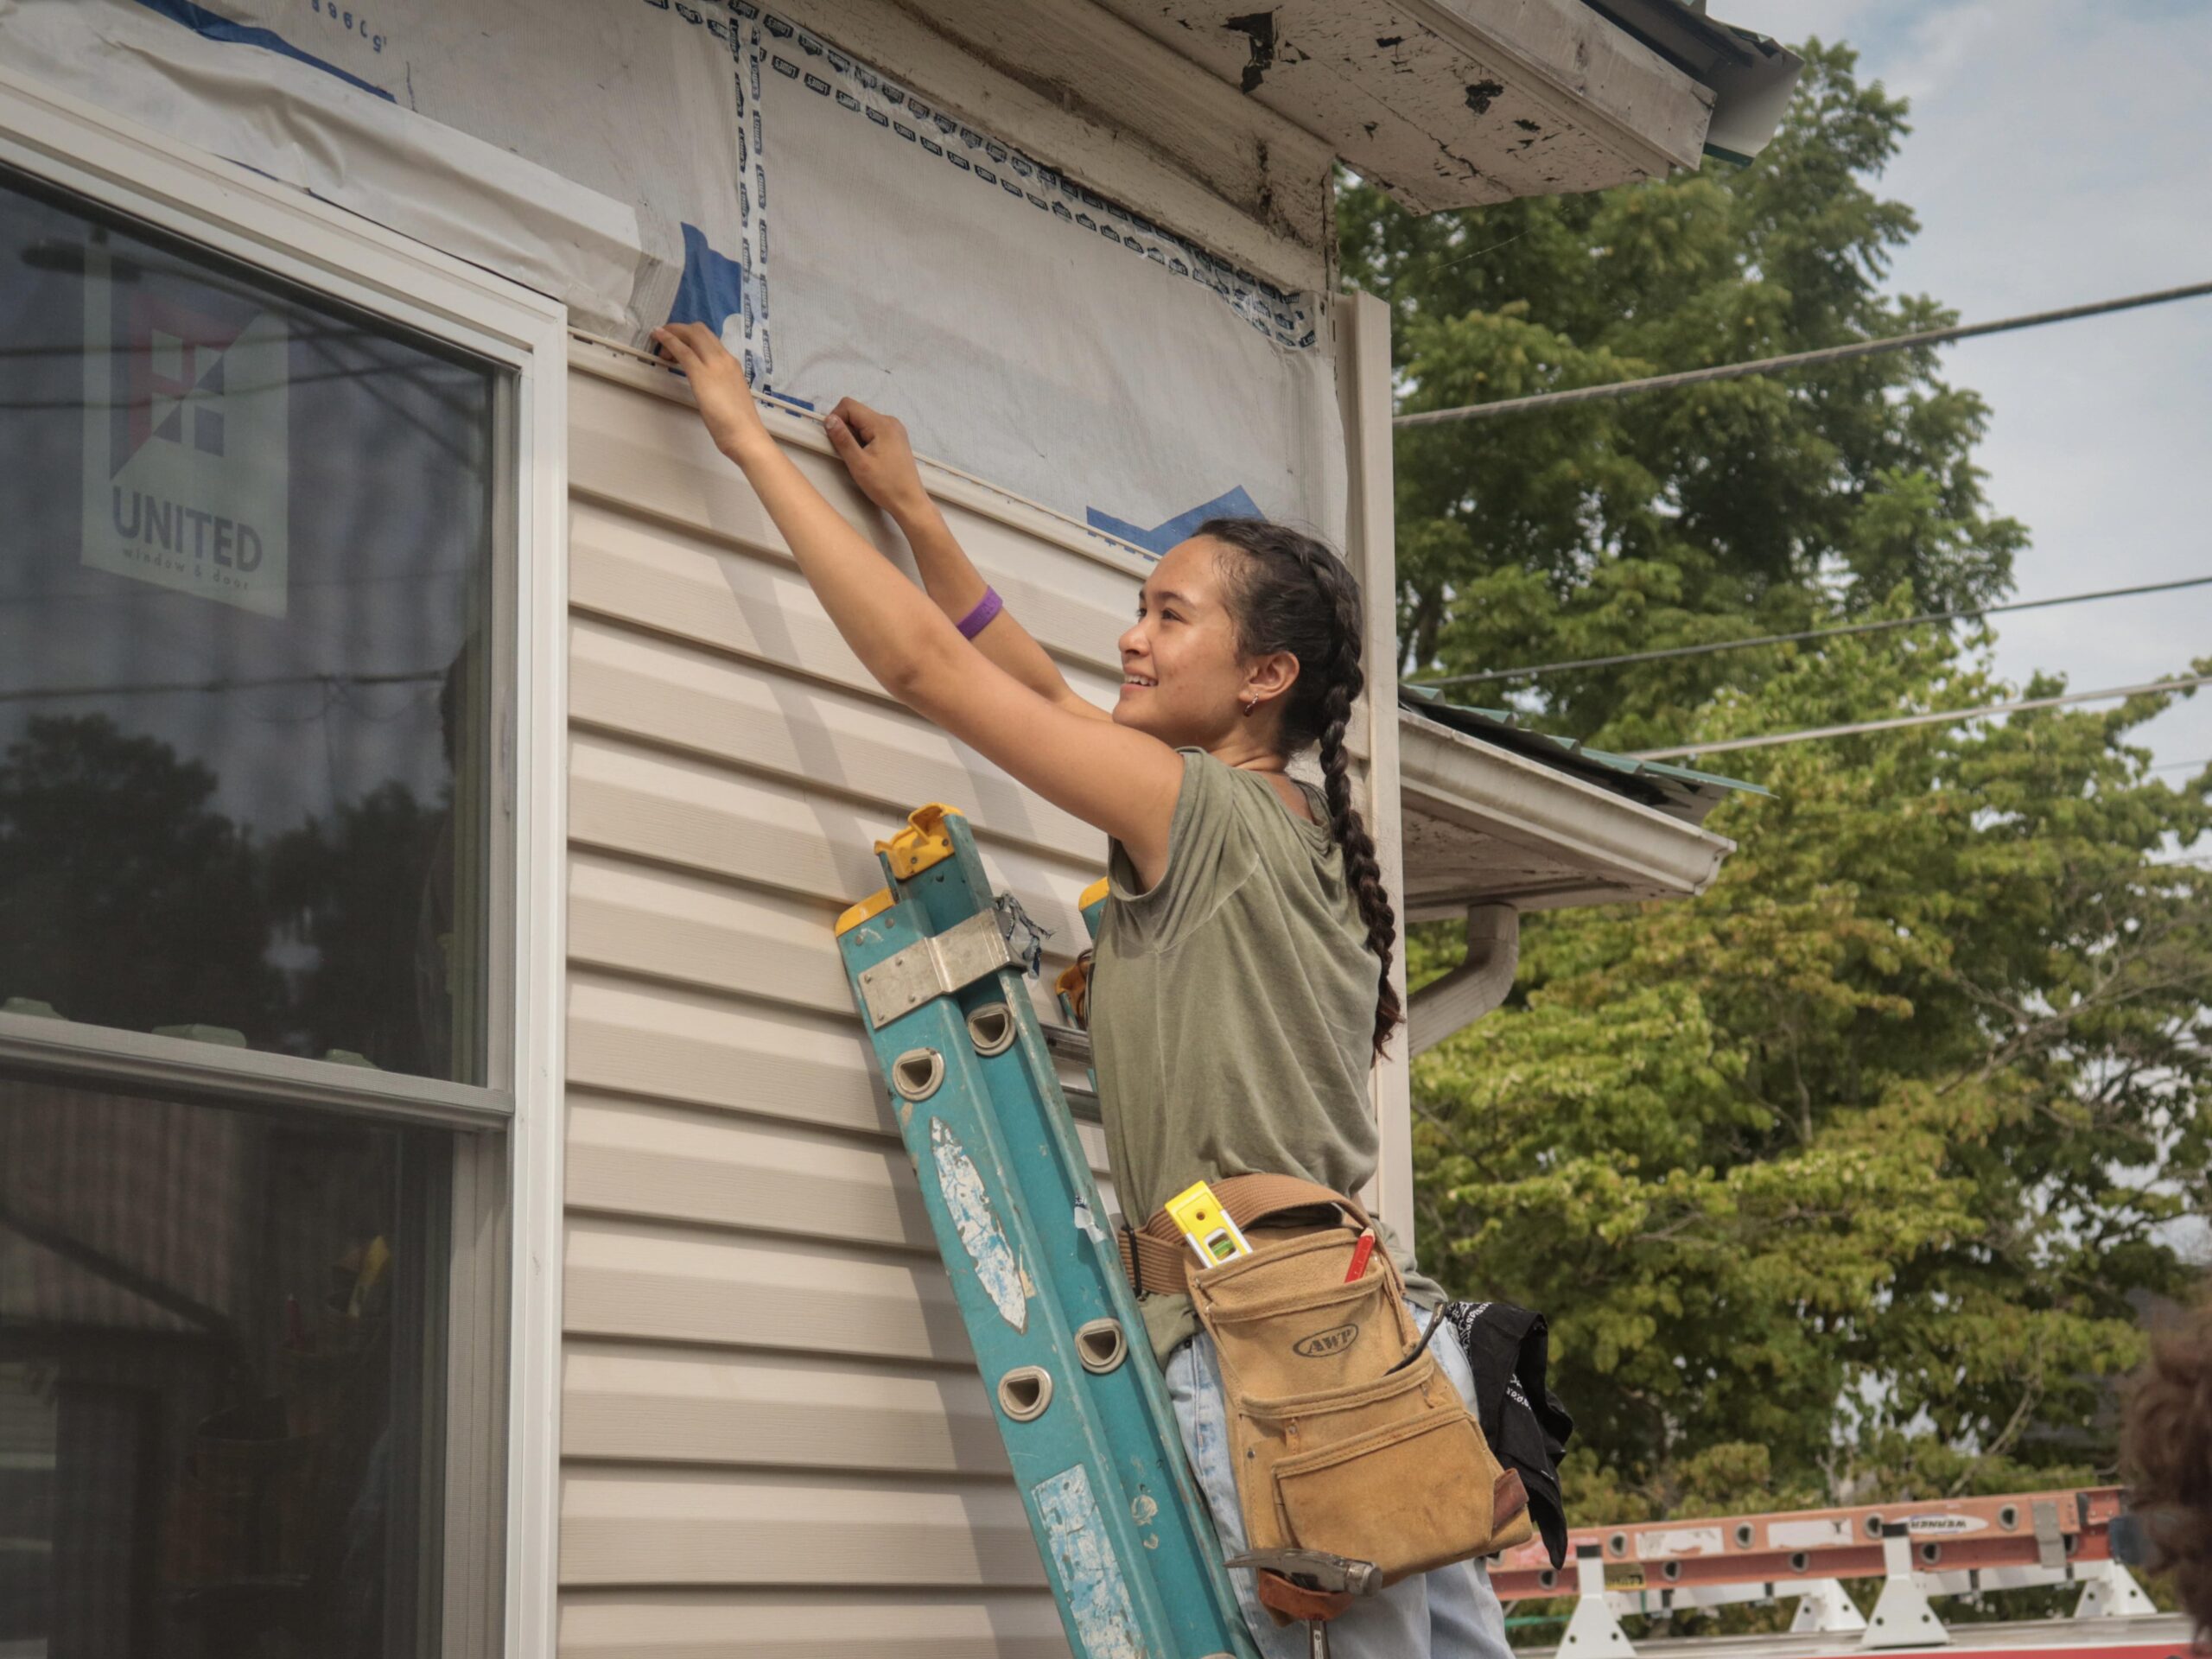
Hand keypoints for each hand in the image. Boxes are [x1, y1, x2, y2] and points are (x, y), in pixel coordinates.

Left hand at [651, 323, 767, 458]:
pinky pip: (682, 350)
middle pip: (699, 330)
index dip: (691, 336)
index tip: (679, 346)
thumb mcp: (729, 395)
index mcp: (732, 364)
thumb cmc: (739, 424)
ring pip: (691, 334)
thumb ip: (719, 385)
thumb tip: (709, 387)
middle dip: (679, 330)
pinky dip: (668, 340)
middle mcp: (724, 358)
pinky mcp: (701, 374)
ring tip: (661, 347)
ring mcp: (713, 364)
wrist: (745, 434)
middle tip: (666, 342)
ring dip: (673, 334)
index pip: (710, 339)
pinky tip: (658, 338)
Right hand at [825, 396, 928, 519]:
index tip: (833, 438)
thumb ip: (843, 439)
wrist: (909, 502)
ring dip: (854, 436)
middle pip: (857, 413)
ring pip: (864, 422)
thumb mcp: (859, 463)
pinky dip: (864, 440)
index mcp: (882, 424)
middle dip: (845, 428)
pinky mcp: (895, 439)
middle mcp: (890, 422)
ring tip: (859, 457)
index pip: (849, 405)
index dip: (835, 418)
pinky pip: (873, 431)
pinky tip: (867, 457)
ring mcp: (894, 430)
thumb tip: (829, 419)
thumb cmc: (886, 486)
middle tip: (847, 452)